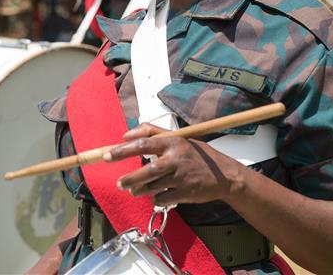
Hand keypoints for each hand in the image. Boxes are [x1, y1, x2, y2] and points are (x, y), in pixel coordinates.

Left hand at [105, 123, 245, 205]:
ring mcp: (181, 177)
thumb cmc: (199, 155)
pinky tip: (155, 196)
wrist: (224, 175)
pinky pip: (162, 198)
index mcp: (173, 143)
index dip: (124, 150)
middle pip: (146, 170)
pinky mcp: (185, 193)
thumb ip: (155, 133)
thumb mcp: (180, 138)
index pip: (143, 144)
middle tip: (119, 182)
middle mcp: (176, 159)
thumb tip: (128, 133)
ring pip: (152, 187)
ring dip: (139, 190)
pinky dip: (155, 199)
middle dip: (129, 178)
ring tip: (133, 189)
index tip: (109, 155)